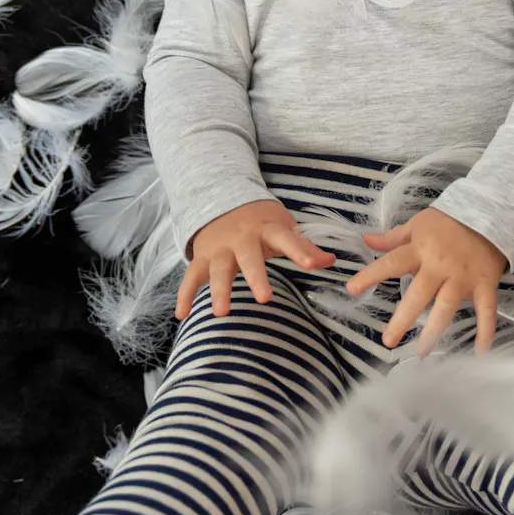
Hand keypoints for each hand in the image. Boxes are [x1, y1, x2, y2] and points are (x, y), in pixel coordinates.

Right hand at [176, 199, 336, 319]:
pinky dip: (185, 295)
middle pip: (249, 257)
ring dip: (218, 291)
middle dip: (256, 277)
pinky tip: (182, 314)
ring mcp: (220, 249)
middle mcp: (242, 239)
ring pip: (218, 270)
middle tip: (265, 298)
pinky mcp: (203, 258)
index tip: (313, 263)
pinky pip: (191, 277)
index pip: (286, 238)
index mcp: (267, 229)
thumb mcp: (283, 226)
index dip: (300, 250)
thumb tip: (331, 261)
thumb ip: (304, 245)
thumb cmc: (260, 221)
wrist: (221, 200)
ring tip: (221, 313)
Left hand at [346, 207, 507, 355]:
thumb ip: (392, 238)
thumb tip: (366, 240)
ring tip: (422, 351)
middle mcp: (440, 266)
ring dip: (435, 330)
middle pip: (419, 294)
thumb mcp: (418, 225)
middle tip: (388, 341)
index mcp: (420, 250)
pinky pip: (486, 310)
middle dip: (403, 318)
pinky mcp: (484, 284)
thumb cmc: (448, 223)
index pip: (391, 263)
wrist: (489, 215)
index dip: (371, 275)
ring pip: (447, 306)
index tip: (352, 289)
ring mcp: (463, 277)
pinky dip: (485, 331)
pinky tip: (480, 352)